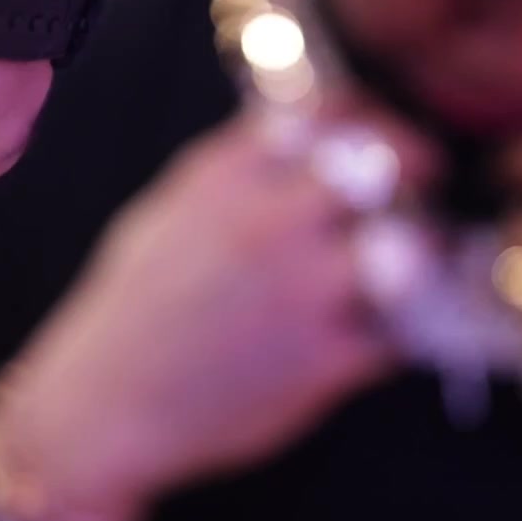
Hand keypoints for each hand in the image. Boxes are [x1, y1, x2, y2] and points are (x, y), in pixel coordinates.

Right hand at [0, 102, 436, 520]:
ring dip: (419, 254)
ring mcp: (303, 293)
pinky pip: (399, 334)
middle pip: (384, 165)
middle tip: (418, 186)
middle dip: (413, 169)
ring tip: (405, 265)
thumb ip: (233, 174)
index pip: (327, 114)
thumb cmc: (131, 312)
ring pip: (410, 249)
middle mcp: (270, 222)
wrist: (102, 407)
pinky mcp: (325, 364)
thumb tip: (302, 142)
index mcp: (225, 178)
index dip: (366, 117)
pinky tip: (373, 332)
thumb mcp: (164, 215)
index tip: (376, 134)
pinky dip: (396, 331)